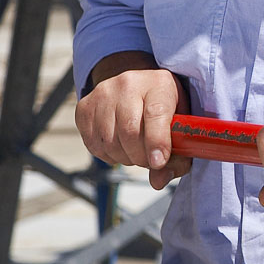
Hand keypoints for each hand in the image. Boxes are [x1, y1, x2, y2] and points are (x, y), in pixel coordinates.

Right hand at [76, 53, 192, 190]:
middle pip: (130, 132)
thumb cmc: (162, 104)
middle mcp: (128, 85)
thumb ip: (177, 154)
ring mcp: (103, 95)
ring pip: (110, 142)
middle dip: (142, 157)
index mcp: (159, 84)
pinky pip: (93, 145)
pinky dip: (109, 155)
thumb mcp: (179, 121)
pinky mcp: (84, 108)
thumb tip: (159, 181)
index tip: (158, 163)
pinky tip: (120, 146)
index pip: (156, 113)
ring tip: (136, 151)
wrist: (132, 82)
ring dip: (125, 158)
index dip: (157, 141)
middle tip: (150, 160)